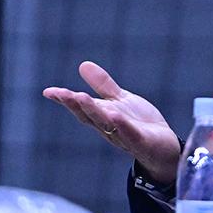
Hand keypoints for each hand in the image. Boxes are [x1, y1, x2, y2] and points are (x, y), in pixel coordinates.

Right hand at [43, 61, 180, 184]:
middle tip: (63, 93)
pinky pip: (131, 135)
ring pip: (107, 124)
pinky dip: (122, 126)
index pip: (81, 108)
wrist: (164, 148)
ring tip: (81, 97)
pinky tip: (115, 115)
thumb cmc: (139, 123)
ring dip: (94, 112)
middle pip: (90, 116)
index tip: (48, 92)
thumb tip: (83, 65)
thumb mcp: (121, 100)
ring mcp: (125, 136)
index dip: (65, 101)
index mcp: (103, 117)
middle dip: (76, 104)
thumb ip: (103, 85)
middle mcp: (110, 128)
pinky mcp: (142, 143)